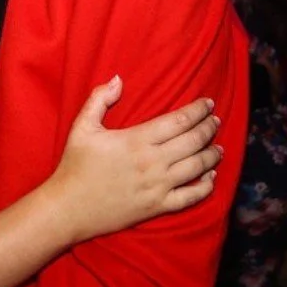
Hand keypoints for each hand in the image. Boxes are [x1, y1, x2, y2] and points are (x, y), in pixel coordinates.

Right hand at [51, 75, 221, 242]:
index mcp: (136, 140)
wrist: (68, 207)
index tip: (208, 103)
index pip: (179, 121)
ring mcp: (158, 186)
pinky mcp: (157, 206)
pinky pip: (191, 197)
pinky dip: (206, 186)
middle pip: (193, 141)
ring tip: (218, 147)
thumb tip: (118, 79)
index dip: (198, 110)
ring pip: (197, 167)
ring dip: (212, 155)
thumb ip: (99, 99)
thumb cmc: (74, 165)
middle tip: (215, 121)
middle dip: (209, 128)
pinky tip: (211, 177)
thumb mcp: (81, 127)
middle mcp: (152, 162)